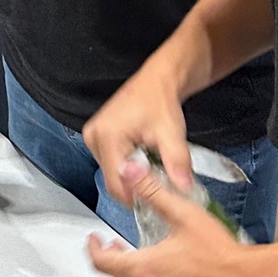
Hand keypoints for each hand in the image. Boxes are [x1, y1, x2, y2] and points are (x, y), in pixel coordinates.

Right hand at [83, 59, 193, 203]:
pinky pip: (112, 165)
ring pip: (113, 175)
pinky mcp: (99, 138)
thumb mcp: (172, 133)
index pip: (117, 183)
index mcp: (107, 135)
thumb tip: (182, 188)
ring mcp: (94, 137)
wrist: (157, 81)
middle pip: (114, 181)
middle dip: (138, 186)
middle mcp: (95, 136)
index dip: (139, 195)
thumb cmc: (159, 98)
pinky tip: (144, 158)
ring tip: (152, 162)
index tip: (158, 195)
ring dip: (134, 177)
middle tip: (159, 177)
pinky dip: (129, 168)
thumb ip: (177, 162)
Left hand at [87, 175, 270, 276]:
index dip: (94, 250)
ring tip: (158, 269)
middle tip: (125, 250)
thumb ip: (153, 194)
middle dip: (120, 263)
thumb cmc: (223, 255)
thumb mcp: (184, 216)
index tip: (96, 241)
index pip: (103, 263)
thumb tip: (131, 172)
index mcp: (145, 271)